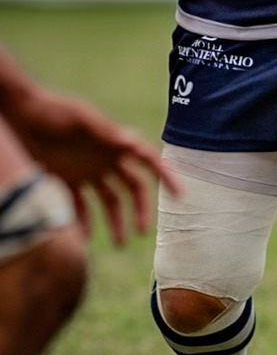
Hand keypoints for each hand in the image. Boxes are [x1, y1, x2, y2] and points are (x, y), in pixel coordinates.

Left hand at [2, 85, 179, 244]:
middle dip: (141, 210)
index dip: (167, 176)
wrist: (17, 113)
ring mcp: (85, 171)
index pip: (148, 161)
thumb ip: (105, 132)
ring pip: (108, 202)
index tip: (181, 195)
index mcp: (115, 143)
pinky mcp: (63, 180)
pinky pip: (78, 207)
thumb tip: (134, 143)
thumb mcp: (80, 118)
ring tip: (120, 244)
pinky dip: (82, 223)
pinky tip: (83, 240)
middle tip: (143, 232)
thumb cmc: (50, 110)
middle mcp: (105, 159)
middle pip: (132, 188)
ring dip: (116, 222)